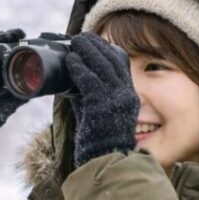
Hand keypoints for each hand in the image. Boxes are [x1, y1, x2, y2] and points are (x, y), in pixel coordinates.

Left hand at [65, 32, 139, 167]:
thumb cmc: (98, 141)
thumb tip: (72, 79)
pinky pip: (90, 81)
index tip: (93, 41)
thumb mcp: (97, 113)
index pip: (121, 63)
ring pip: (102, 66)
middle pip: (113, 59)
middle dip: (96, 45)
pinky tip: (71, 62)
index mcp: (128, 96)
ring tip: (74, 42)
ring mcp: (115, 100)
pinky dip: (79, 69)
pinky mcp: (102, 107)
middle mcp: (125, 95)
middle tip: (81, 37)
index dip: (107, 49)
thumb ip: (88, 95)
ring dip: (87, 51)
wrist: (104, 162)